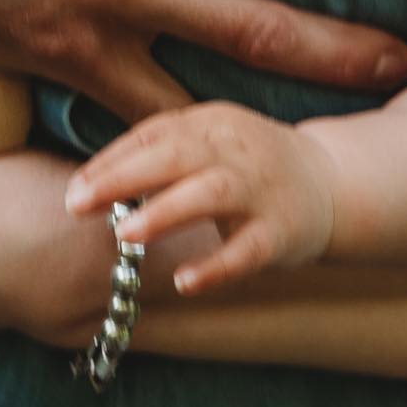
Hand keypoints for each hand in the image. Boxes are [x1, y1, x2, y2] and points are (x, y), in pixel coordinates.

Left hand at [67, 101, 336, 295]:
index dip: (112, 159)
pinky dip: (218, 266)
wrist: (333, 181)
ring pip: (212, 193)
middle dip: (125, 177)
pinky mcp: (282, 232)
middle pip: (177, 154)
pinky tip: (185, 282)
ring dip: (167, 211)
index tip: (74, 188)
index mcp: (212, 123)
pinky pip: (249, 250)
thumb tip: (90, 182)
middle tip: (78, 203)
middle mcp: (236, 149)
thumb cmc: (249, 165)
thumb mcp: (210, 142)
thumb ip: (160, 153)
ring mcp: (261, 189)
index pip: (154, 133)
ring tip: (126, 234)